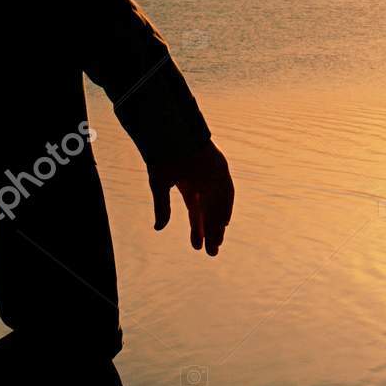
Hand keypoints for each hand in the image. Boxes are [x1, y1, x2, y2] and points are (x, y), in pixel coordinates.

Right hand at [149, 138, 233, 255]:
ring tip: (217, 243)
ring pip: (218, 205)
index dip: (197, 230)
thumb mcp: (159, 185)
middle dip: (210, 233)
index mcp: (188, 186)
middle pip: (209, 214)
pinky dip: (225, 206)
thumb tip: (158, 229)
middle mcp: (203, 184)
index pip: (196, 214)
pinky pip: (227, 190)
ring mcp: (213, 176)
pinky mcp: (220, 168)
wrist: (170, 132)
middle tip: (212, 253)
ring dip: (218, 224)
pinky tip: (224, 222)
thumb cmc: (162, 155)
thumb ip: (162, 207)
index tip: (197, 247)